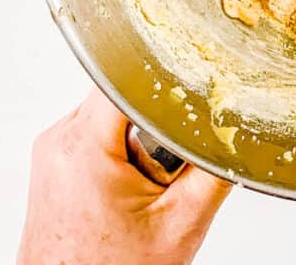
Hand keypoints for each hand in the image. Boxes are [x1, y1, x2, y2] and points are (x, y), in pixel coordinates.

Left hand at [18, 87, 229, 264]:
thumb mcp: (182, 222)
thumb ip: (214, 168)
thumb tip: (242, 129)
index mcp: (84, 147)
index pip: (124, 75)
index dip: (164, 72)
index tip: (191, 83)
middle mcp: (60, 140)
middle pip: (123, 91)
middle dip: (159, 117)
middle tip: (169, 164)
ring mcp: (53, 150)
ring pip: (113, 110)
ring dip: (141, 133)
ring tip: (148, 181)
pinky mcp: (55, 160)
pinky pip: (99, 130)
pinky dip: (123, 147)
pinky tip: (132, 185)